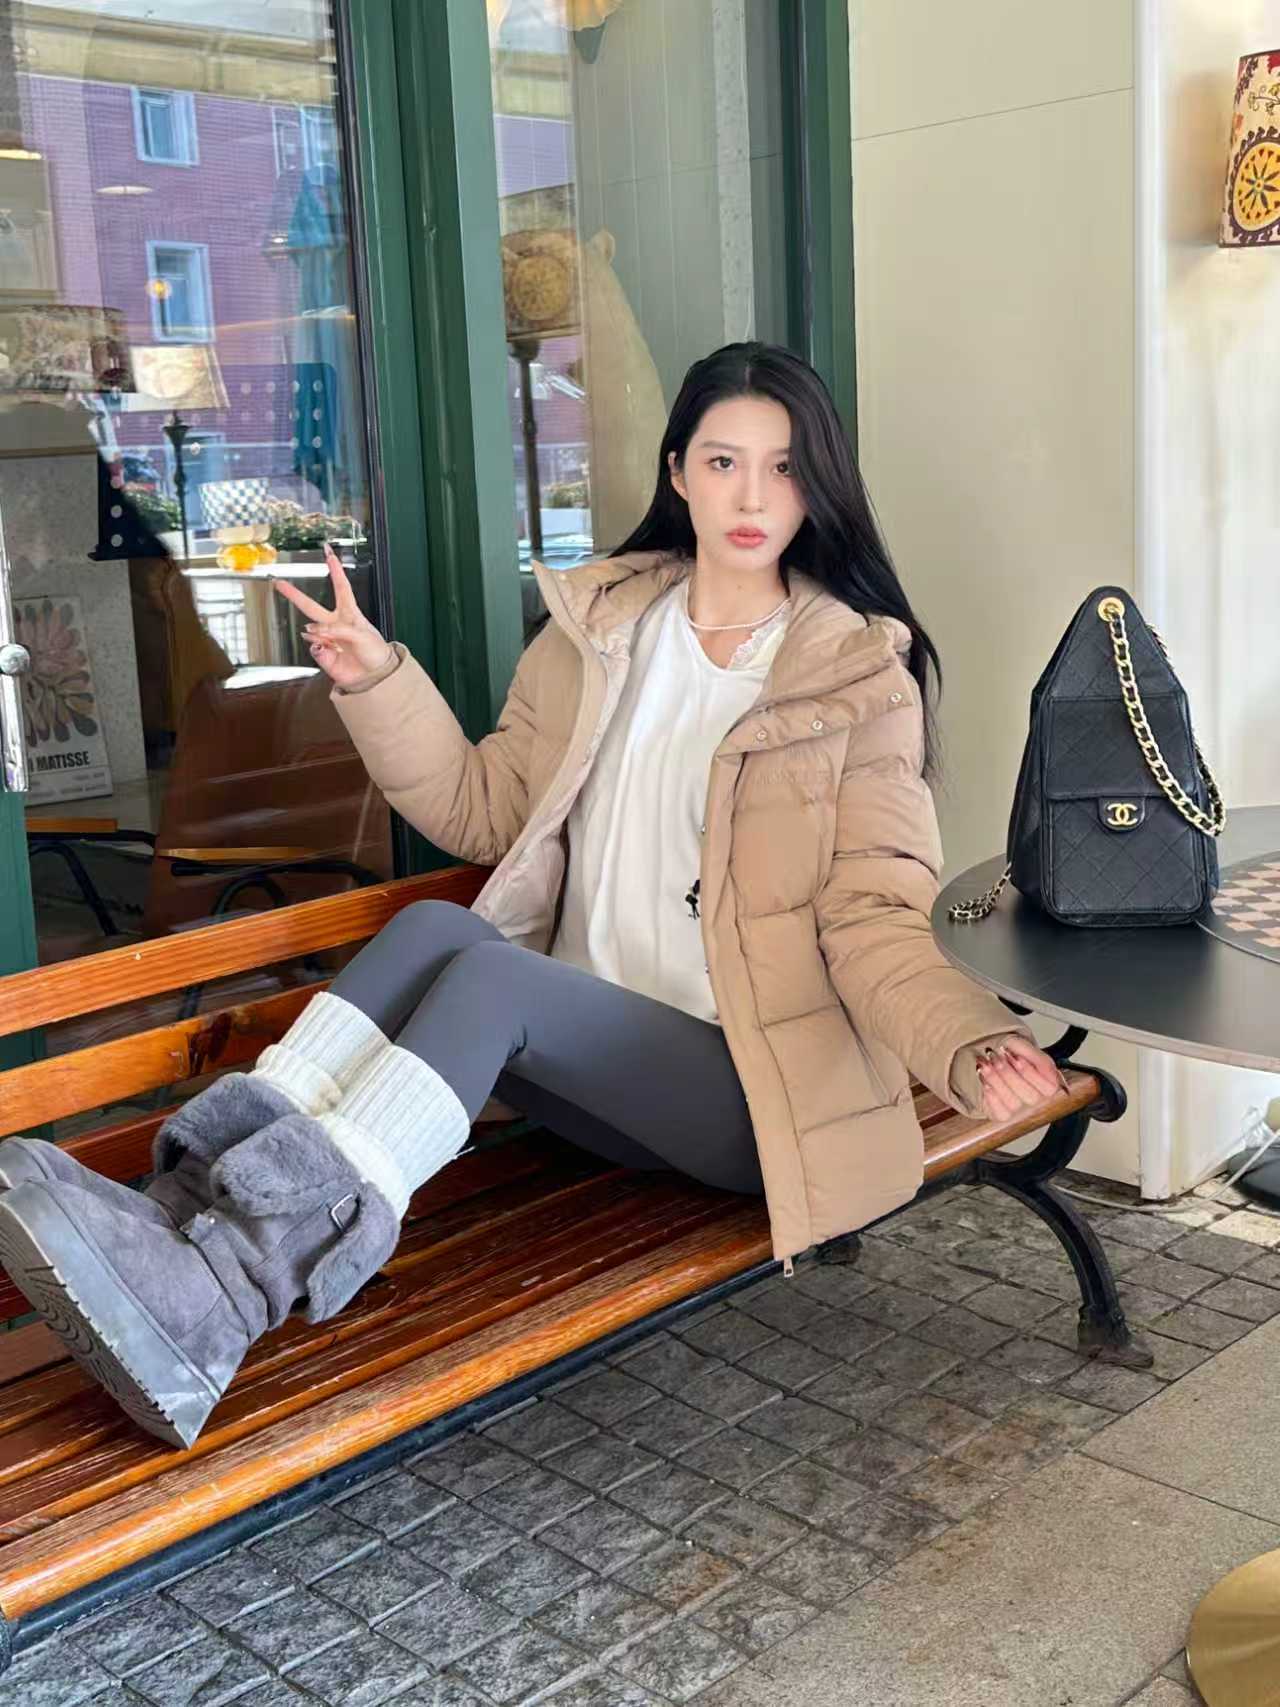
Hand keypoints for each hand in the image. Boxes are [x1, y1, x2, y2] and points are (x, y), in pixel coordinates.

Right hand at [273, 544, 393, 688]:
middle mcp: (335, 624)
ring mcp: (327, 639)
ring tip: (332, 641)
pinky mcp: (322, 655)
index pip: (341, 587)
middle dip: (294, 594)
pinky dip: (320, 647)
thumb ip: (336, 629)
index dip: (335, 570)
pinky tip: (328, 649)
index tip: (328, 553)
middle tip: (278, 582)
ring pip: (309, 630)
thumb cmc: (375, 652)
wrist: (375, 677)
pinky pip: (313, 647)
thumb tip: (309, 631)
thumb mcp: (361, 634)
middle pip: (311, 606)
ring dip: (316, 632)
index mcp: (349, 613)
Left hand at [976, 1035, 1065, 1120]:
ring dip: (997, 1081)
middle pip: (1031, 1097)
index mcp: (1047, 1084)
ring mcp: (1019, 1109)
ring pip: (1014, 1104)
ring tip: (986, 1064)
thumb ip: (1038, 1057)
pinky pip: (1000, 1113)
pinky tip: (984, 1081)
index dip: (1030, 1072)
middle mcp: (1035, 1099)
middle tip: (996, 1057)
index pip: (1049, 1088)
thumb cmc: (1007, 1052)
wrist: (987, 1056)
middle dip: (1009, 1073)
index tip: (1016, 1057)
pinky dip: (991, 1096)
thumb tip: (1050, 1070)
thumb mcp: (1023, 1046)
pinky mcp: (1002, 1114)